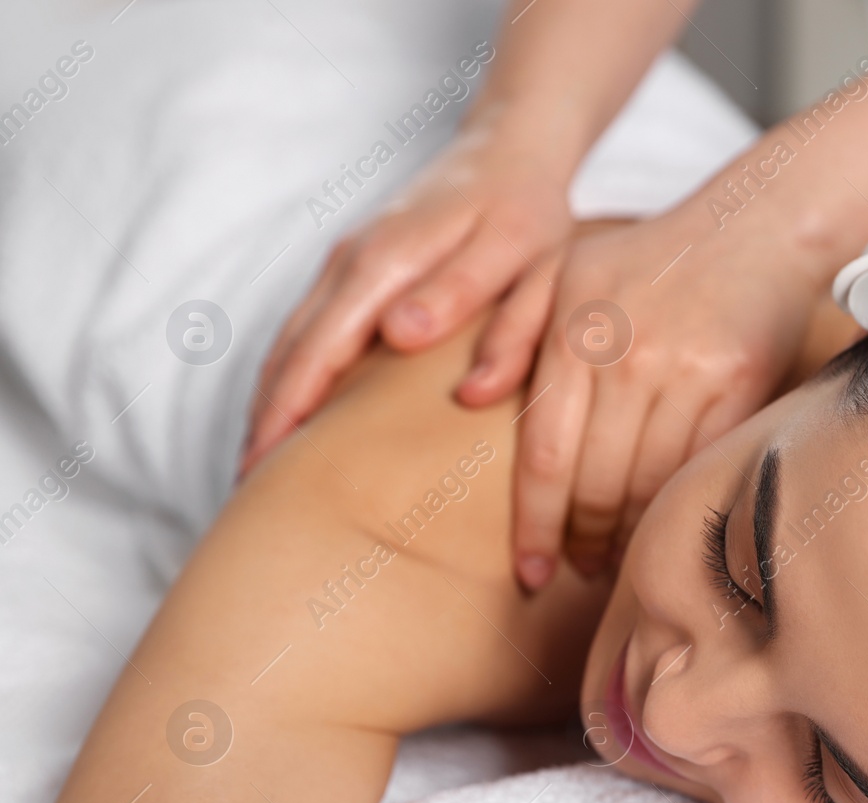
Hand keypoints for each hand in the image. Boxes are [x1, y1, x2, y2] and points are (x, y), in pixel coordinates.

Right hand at [243, 118, 572, 469]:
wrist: (508, 152)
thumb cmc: (523, 208)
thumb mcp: (513, 248)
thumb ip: (461, 290)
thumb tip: (399, 335)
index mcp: (383, 262)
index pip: (319, 349)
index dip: (290, 409)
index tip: (265, 464)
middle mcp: (350, 263)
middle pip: (290, 351)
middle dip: (265, 418)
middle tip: (247, 490)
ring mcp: (345, 265)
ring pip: (291, 341)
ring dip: (271, 400)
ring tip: (259, 466)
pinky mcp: (354, 271)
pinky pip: (310, 331)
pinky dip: (291, 375)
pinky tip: (294, 415)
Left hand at [511, 203, 821, 584]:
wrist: (756, 225)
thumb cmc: (649, 255)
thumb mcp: (562, 268)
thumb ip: (510, 328)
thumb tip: (469, 397)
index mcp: (574, 332)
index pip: (544, 453)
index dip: (535, 524)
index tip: (530, 572)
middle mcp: (626, 355)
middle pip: (594, 481)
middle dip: (583, 540)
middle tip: (579, 569)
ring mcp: (684, 370)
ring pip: (647, 482)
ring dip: (629, 534)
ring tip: (617, 560)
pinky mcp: (738, 383)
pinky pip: (699, 465)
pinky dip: (677, 506)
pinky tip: (664, 527)